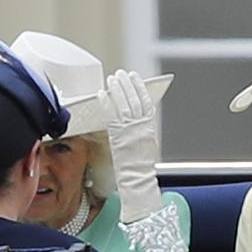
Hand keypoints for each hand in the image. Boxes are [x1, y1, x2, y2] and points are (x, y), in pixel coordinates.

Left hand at [98, 70, 162, 222]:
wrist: (138, 178)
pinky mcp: (117, 133)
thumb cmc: (141, 166)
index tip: (135, 77)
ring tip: (112, 79)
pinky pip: (110, 113)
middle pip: (133, 98)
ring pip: (123, 103)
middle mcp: (140, 125)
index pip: (145, 101)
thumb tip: (136, 118)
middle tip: (120, 74)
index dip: (139, 87)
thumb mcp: (147, 143)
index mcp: (149, 126)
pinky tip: (102, 94)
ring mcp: (129, 128)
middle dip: (126, 84)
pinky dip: (106, 102)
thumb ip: (141, 128)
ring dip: (117, 89)